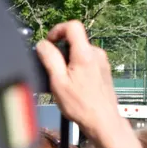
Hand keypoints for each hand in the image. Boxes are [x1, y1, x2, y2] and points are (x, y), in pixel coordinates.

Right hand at [37, 21, 121, 138]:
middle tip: (54, 69)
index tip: (49, 43)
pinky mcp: (104, 70)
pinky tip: (75, 84)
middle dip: (61, 50)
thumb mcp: (58, 81)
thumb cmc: (81, 105)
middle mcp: (97, 54)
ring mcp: (102, 62)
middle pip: (75, 40)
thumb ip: (49, 58)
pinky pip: (87, 61)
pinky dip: (77, 67)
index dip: (57, 30)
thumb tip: (43, 44)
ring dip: (68, 61)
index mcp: (86, 54)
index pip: (73, 26)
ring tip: (65, 80)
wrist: (103, 121)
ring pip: (80, 51)